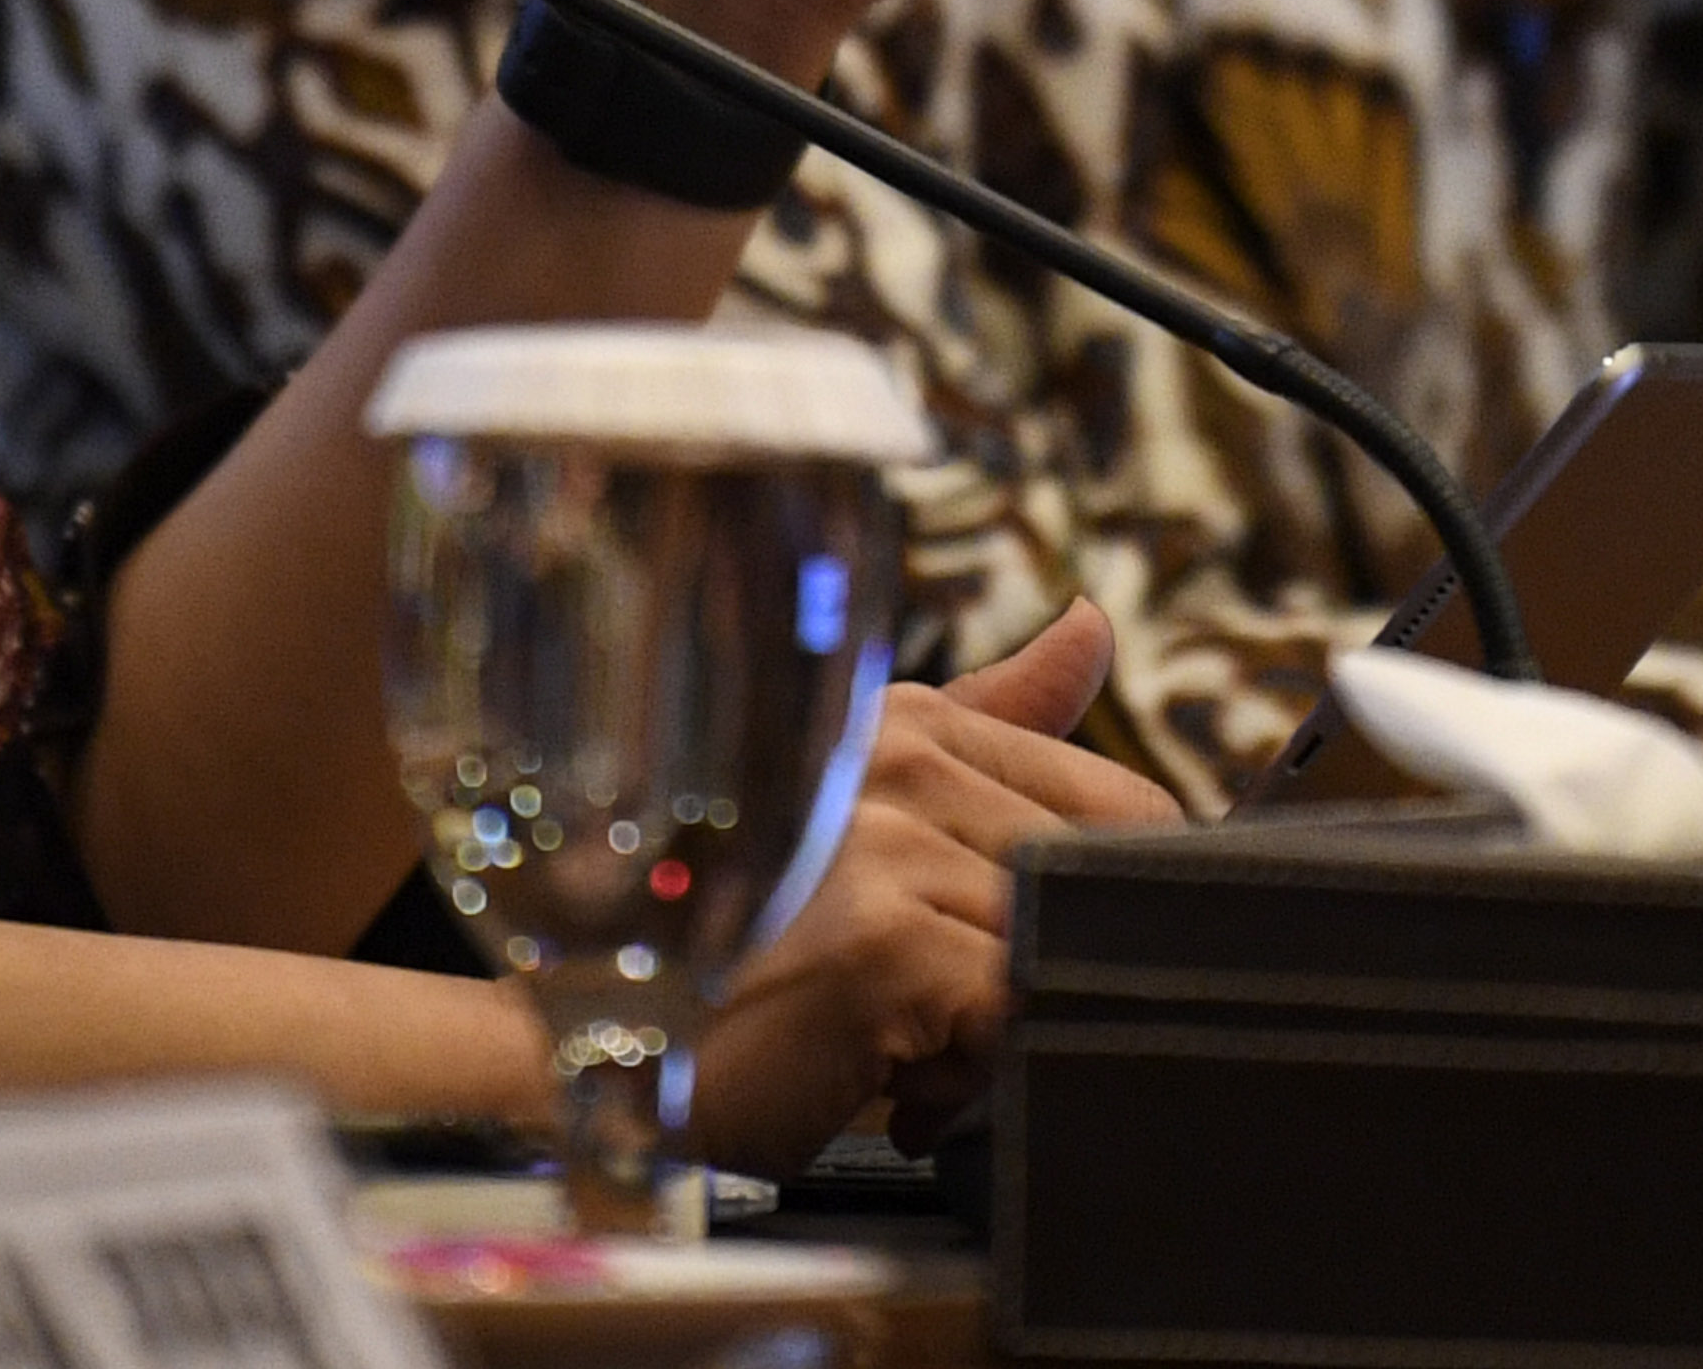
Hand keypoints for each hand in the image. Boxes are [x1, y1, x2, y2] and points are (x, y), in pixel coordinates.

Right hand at [689, 601, 1180, 1165]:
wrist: (592, 1045)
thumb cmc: (728, 943)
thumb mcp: (864, 812)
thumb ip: (993, 727)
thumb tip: (1093, 624)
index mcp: (902, 721)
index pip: (1110, 799)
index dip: (1089, 904)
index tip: (998, 954)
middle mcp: (897, 759)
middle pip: (1096, 885)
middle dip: (1034, 974)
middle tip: (933, 1014)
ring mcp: (887, 844)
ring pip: (1051, 956)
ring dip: (990, 1033)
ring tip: (887, 1043)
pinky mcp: (882, 942)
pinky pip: (1011, 1019)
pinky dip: (964, 1078)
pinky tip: (877, 1077)